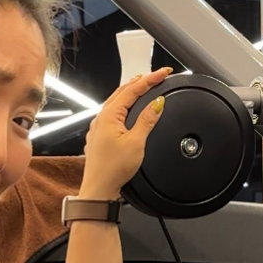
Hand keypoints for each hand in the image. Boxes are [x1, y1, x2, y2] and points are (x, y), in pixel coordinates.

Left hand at [79, 68, 171, 199]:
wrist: (98, 190)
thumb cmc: (112, 170)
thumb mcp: (136, 143)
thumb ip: (147, 120)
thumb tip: (157, 104)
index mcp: (109, 116)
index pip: (132, 89)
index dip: (150, 79)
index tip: (163, 73)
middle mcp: (100, 119)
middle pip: (122, 91)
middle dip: (141, 81)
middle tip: (157, 76)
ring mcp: (98, 128)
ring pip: (116, 101)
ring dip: (131, 92)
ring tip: (144, 85)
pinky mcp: (99, 137)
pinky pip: (113, 113)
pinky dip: (124, 105)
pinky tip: (129, 109)